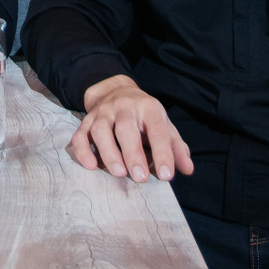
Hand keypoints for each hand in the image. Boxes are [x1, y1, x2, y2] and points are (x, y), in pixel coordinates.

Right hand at [69, 75, 193, 183]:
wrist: (116, 91)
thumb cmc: (145, 116)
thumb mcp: (164, 126)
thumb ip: (175, 147)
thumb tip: (188, 169)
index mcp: (148, 108)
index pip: (157, 130)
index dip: (163, 153)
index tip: (166, 175)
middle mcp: (124, 107)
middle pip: (126, 128)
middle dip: (133, 154)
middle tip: (140, 178)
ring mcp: (103, 113)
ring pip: (101, 130)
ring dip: (109, 152)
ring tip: (119, 173)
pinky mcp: (86, 121)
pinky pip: (80, 135)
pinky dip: (83, 151)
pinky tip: (90, 166)